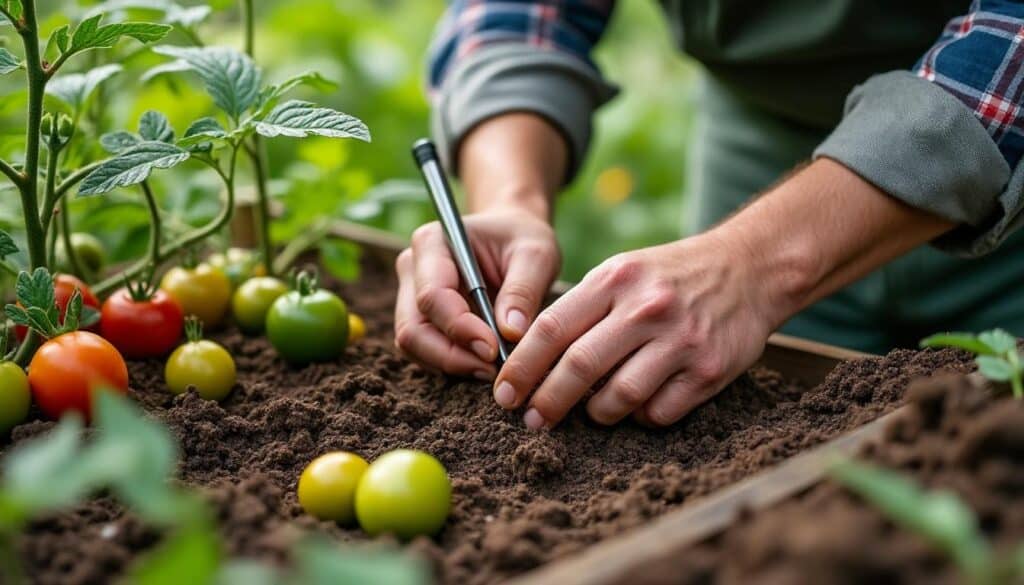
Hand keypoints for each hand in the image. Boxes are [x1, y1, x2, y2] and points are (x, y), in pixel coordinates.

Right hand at [395, 207, 559, 378]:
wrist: (513, 242)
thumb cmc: (523, 241)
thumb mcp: (536, 255)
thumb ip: (522, 291)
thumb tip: (510, 332)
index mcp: (433, 242)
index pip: (432, 295)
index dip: (460, 328)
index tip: (495, 349)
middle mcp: (413, 269)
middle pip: (413, 327)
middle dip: (452, 356)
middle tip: (494, 369)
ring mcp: (411, 295)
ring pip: (414, 345)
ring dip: (452, 364)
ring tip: (492, 369)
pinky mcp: (420, 319)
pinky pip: (424, 352)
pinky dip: (452, 364)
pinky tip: (484, 364)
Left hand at [492, 232, 779, 428]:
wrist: (749, 269)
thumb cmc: (670, 276)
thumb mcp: (622, 271)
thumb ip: (581, 309)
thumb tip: (533, 361)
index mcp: (614, 279)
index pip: (551, 329)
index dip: (521, 366)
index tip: (504, 392)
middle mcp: (645, 308)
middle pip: (579, 367)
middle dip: (547, 401)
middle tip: (532, 421)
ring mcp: (679, 340)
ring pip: (619, 397)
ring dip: (596, 414)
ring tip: (591, 413)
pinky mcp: (708, 369)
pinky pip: (658, 412)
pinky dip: (639, 417)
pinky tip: (636, 406)